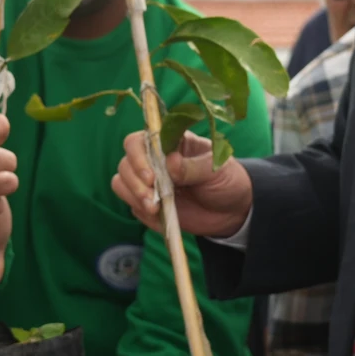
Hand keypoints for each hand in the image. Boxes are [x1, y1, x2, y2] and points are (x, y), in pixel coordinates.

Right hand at [111, 130, 252, 238]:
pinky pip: (131, 205)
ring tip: (154, 209)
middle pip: (126, 163)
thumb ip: (193, 166)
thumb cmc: (226, 180)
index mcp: (169, 142)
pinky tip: (158, 215)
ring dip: (133, 196)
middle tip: (151, 197)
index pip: (139, 140)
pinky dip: (139, 210)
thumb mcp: (217, 169)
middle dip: (135, 181)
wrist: (233, 211)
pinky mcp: (148, 204)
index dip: (138, 156)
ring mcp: (149, 183)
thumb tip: (170, 163)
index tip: (150, 176)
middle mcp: (153, 160)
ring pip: (121, 182)